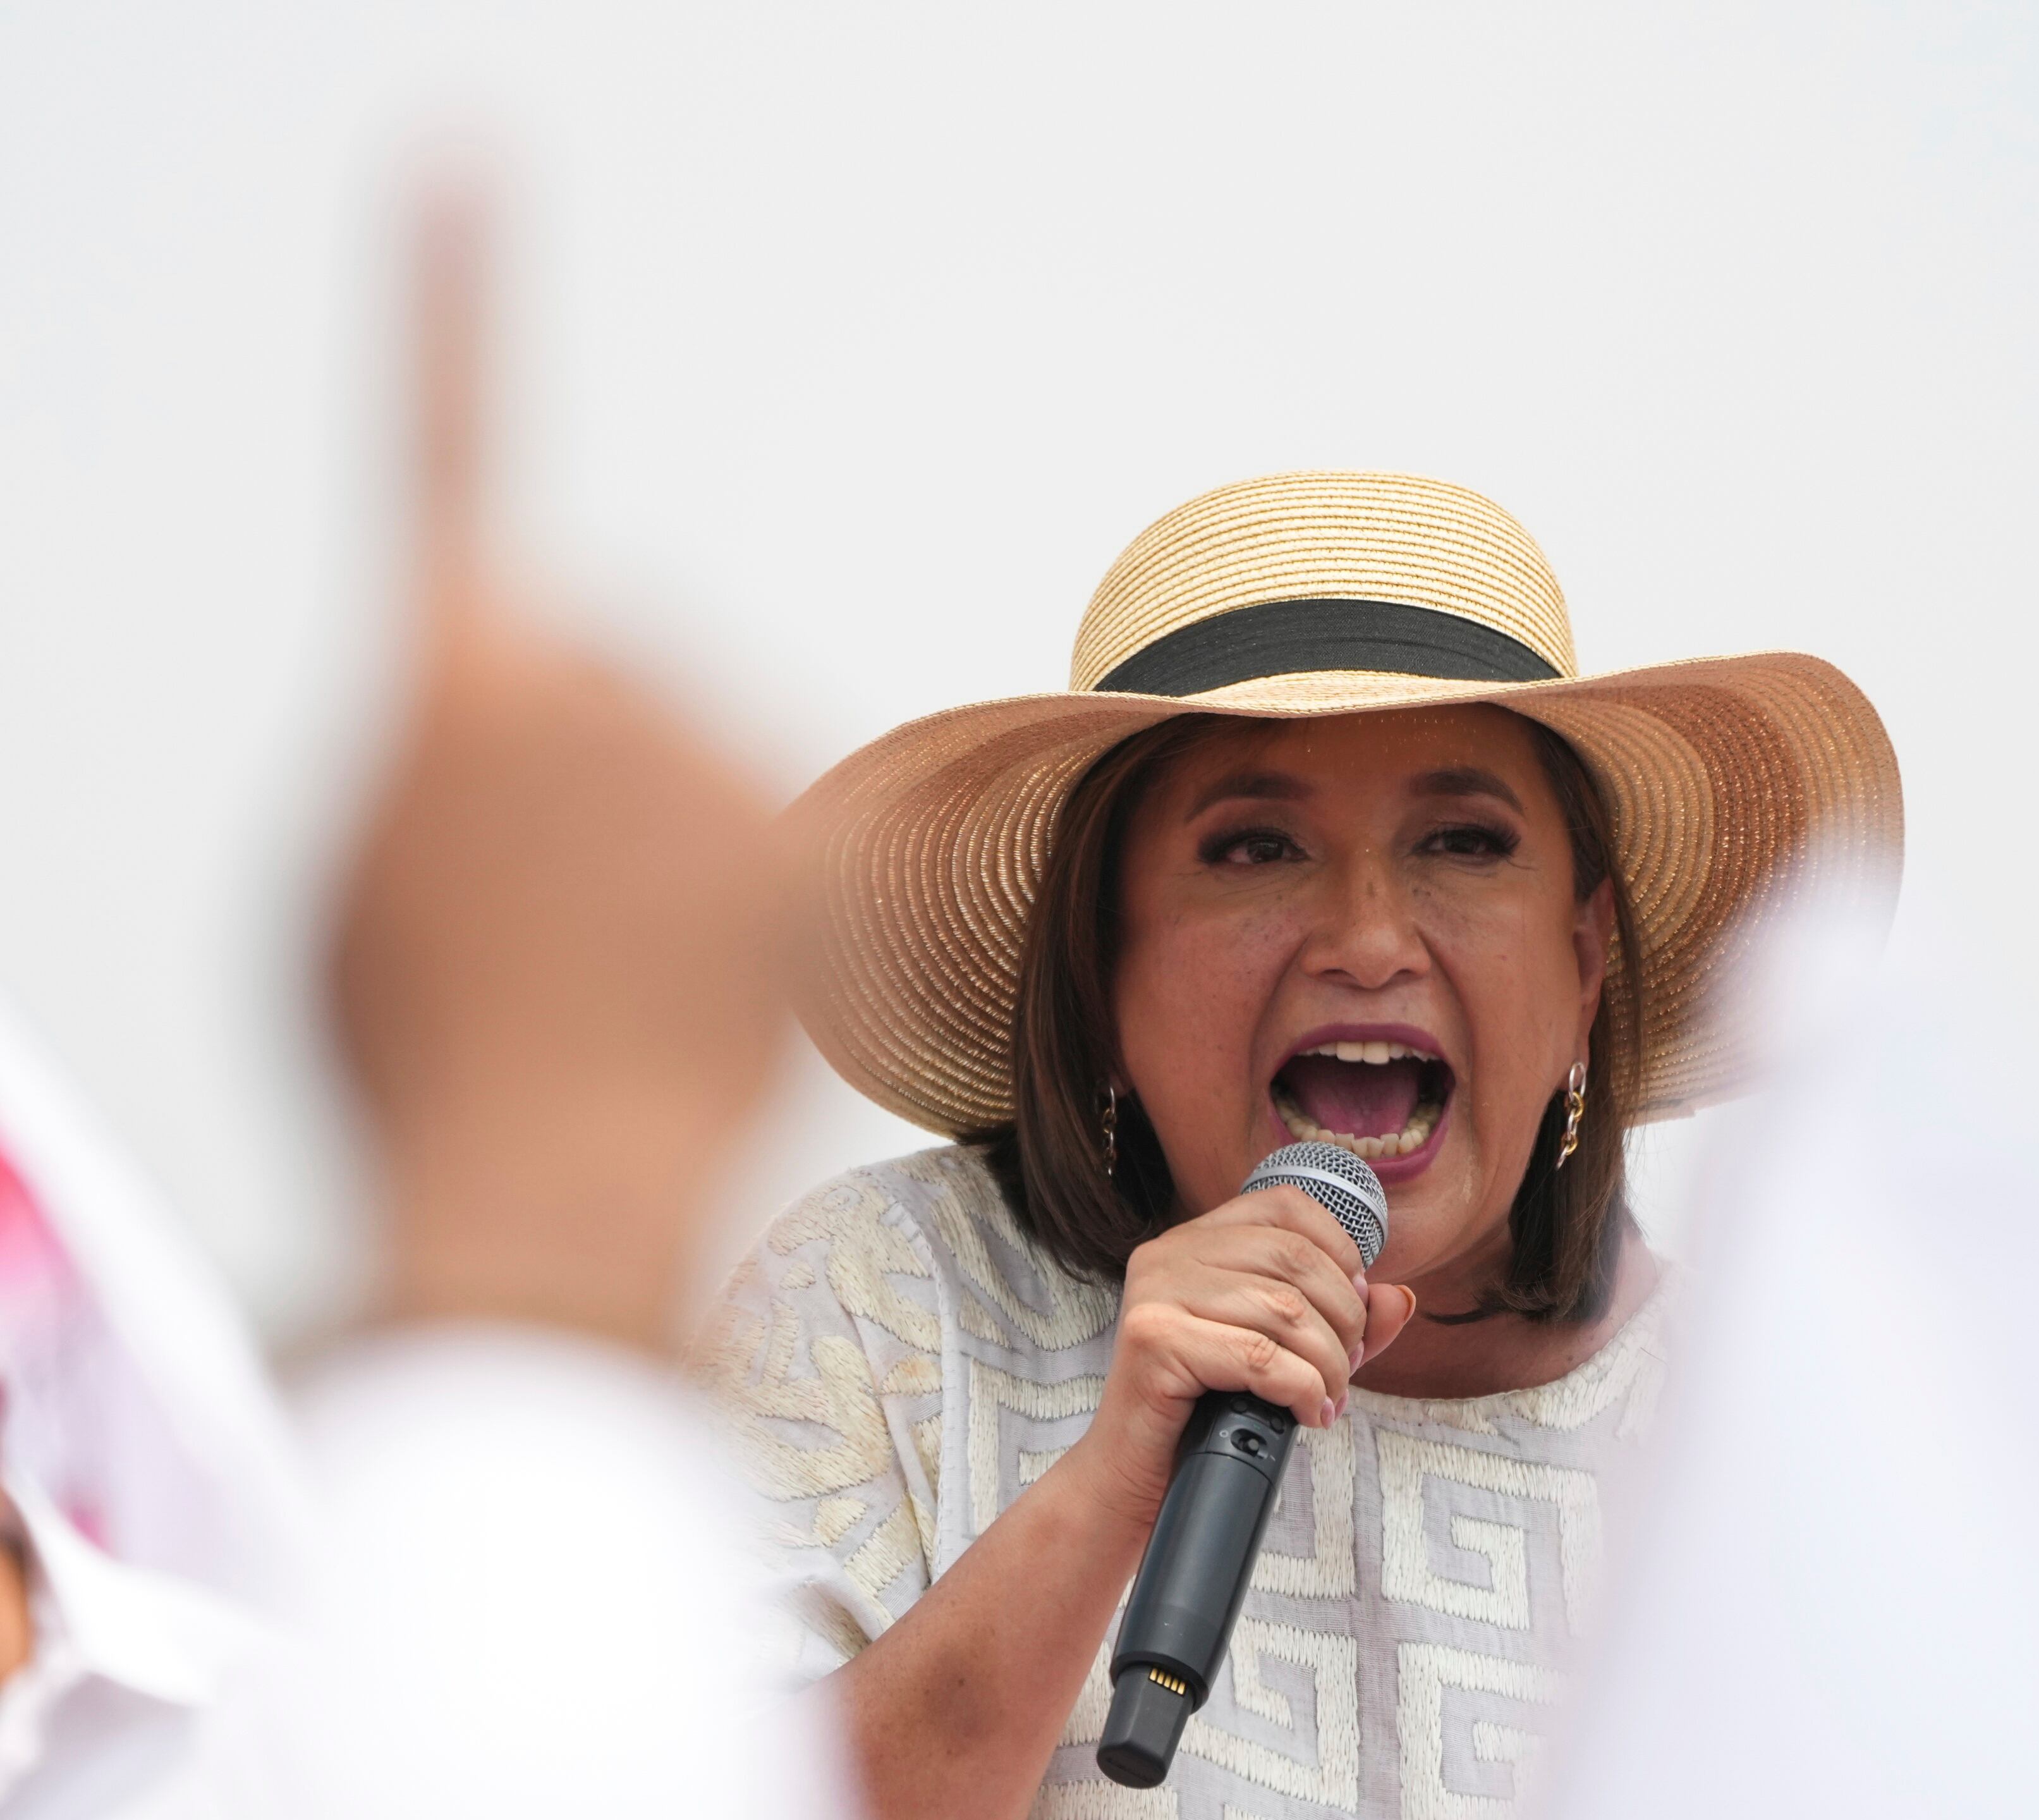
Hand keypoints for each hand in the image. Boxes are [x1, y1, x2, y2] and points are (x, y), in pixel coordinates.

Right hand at [326, 178, 787, 1355]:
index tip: (459, 160)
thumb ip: (429, 779)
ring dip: (671, 848)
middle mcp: (593, 673)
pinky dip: (747, 893)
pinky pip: (774, 831)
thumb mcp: (352, 891)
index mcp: (449, 673)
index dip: (449, 305)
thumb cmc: (417, 1049)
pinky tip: (695, 982)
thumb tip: (503, 762)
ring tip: (619, 968)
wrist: (538, 1180)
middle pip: (610, 677)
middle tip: (548, 913)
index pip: (441, 446)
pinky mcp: (806, 825)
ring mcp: (711, 747)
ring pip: (700, 762)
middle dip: (593, 774)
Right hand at [1072, 1186, 1415, 1526]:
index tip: (1353, 1310)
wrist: (1138, 1480)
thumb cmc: (1209, 1413)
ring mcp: (1156, 1291)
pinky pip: (1259, 1356)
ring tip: (1328, 1398)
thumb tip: (1400, 1299)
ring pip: (1285, 1310)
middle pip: (1296, 1259)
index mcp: (1197, 1239)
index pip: (1288, 1207)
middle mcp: (1169, 1252)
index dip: (1340, 1251)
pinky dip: (1302, 1389)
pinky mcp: (1153, 1339)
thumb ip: (1344, 1324)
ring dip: (1328, 1364)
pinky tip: (1308, 1413)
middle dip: (1344, 1319)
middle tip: (1346, 1369)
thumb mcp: (1290, 1356)